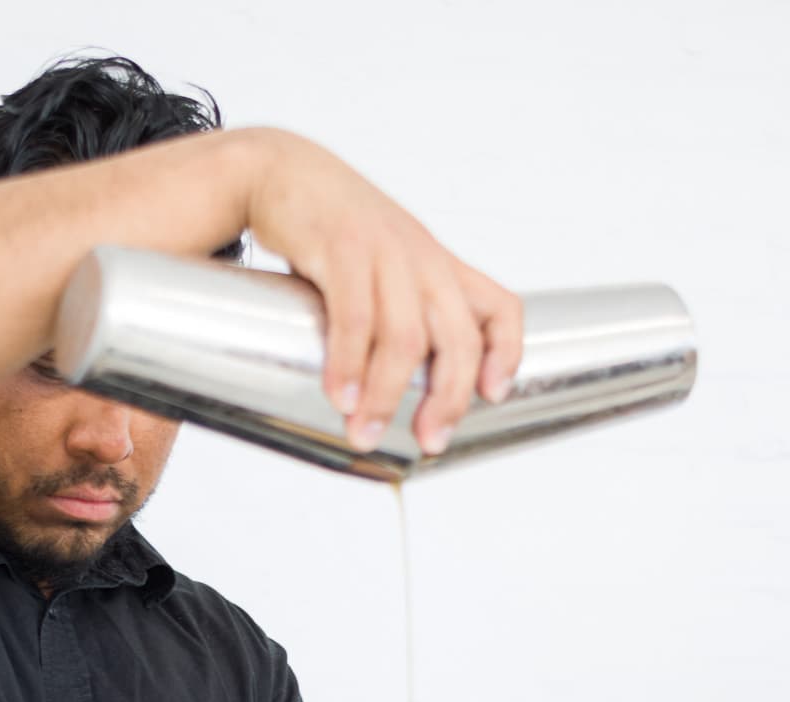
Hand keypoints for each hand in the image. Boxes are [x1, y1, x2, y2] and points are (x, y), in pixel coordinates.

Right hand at [238, 128, 522, 456]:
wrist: (282, 171)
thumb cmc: (332, 232)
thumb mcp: (385, 267)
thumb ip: (402, 314)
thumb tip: (396, 387)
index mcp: (440, 266)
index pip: (500, 308)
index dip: (507, 354)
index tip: (492, 397)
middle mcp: (422, 258)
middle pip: (457, 337)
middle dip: (448, 399)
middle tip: (427, 442)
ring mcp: (385, 250)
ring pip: (405, 336)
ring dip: (387, 395)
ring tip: (364, 433)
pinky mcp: (341, 246)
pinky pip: (354, 316)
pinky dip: (348, 364)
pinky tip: (341, 396)